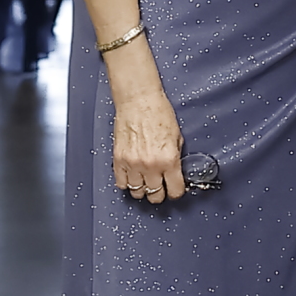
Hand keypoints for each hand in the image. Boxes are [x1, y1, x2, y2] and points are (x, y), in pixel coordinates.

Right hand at [111, 76, 187, 201]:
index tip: (174, 189)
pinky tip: (132, 175)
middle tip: (160, 185)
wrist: (138, 100)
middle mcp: (151, 165)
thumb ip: (175, 156)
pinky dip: (127, 182)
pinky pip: (121, 183)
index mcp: (169, 159)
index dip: (175, 191)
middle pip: (155, 196)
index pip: (174, 191)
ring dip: (142, 188)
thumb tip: (175, 170)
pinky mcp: (118, 160)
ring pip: (137, 193)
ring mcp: (133, 164)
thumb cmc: (158, 112)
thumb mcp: (176, 136)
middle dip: (159, 192)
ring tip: (145, 180)